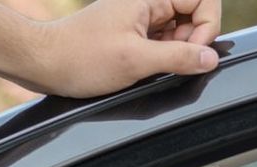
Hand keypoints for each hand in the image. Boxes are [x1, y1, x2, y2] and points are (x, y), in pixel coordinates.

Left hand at [28, 0, 221, 97]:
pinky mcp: (134, 35)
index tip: (193, 53)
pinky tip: (145, 70)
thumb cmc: (82, 58)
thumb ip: (178, 57)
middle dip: (192, 42)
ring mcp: (141, 19)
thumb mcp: (135, 60)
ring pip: (180, 32)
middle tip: (171, 63)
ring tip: (151, 67)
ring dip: (176, 53)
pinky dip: (162, 59)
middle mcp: (147, 3)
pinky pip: (163, 44)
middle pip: (194, 16)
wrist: (45, 63)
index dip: (206, 27)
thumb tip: (211, 58)